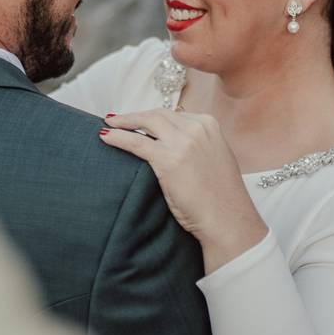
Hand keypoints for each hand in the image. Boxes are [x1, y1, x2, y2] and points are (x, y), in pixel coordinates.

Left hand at [100, 109, 267, 273]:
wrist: (228, 220)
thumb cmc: (221, 197)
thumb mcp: (215, 158)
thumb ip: (198, 143)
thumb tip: (175, 137)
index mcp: (209, 125)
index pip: (172, 114)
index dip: (152, 117)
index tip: (138, 120)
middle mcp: (196, 128)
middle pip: (157, 115)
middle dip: (135, 117)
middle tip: (118, 120)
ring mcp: (182, 142)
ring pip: (145, 122)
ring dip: (123, 122)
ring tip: (109, 125)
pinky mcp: (167, 159)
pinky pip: (135, 142)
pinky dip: (117, 137)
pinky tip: (105, 137)